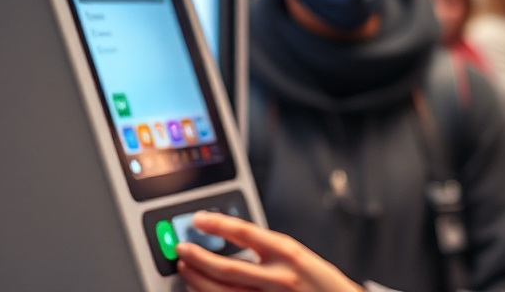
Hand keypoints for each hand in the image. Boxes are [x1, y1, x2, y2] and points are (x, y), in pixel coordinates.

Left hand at [176, 212, 364, 291]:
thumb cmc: (323, 284)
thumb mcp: (300, 257)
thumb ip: (270, 251)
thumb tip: (234, 244)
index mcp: (288, 253)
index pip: (244, 233)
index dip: (217, 224)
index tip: (198, 220)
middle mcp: (278, 277)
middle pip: (226, 268)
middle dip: (197, 258)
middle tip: (181, 248)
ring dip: (198, 280)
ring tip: (186, 269)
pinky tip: (203, 290)